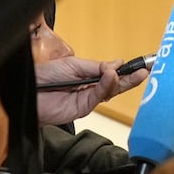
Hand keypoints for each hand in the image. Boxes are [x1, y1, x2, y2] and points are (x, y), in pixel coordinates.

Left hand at [35, 56, 149, 124]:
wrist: (29, 90)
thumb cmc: (46, 76)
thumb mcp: (74, 64)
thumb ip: (96, 67)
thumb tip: (116, 65)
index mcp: (89, 76)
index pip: (112, 74)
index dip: (126, 70)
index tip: (140, 65)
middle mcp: (90, 89)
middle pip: (115, 85)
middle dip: (130, 79)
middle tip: (144, 71)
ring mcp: (87, 100)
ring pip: (109, 92)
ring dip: (119, 81)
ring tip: (124, 72)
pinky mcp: (81, 109)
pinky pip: (97, 97)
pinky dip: (105, 87)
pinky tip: (111, 77)